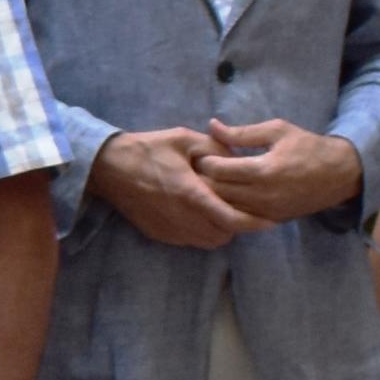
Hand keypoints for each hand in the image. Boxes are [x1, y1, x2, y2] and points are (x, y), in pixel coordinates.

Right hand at [89, 126, 254, 248]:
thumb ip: (215, 147)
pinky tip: (198, 215)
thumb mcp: (183, 138)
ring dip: (220, 231)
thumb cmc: (147, 149)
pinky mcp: (160, 234)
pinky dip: (201, 232)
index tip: (271, 221)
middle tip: (242, 209)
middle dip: (238, 226)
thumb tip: (239, 158)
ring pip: (209, 241)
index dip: (255, 223)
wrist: (108, 167)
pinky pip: (190, 241)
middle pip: (224, 235)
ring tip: (221, 212)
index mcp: (191, 193)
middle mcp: (183, 217)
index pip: (232, 219)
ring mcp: (170, 228)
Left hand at [195, 119, 363, 226]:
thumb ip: (241, 133)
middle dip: (204, 179)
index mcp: (263, 170)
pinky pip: (240, 217)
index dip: (204, 160)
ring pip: (226, 208)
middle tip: (200, 168)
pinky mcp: (271, 220)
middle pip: (217, 192)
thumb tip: (211, 126)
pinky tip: (227, 195)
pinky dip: (229, 208)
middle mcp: (263, 195)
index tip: (202, 152)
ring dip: (214, 195)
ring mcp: (267, 212)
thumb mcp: (276, 131)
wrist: (340, 174)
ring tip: (211, 180)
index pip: (217, 170)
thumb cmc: (307, 147)